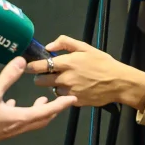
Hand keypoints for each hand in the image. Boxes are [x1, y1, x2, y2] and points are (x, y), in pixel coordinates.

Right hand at [0, 57, 76, 144]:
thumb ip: (7, 77)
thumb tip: (21, 61)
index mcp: (21, 118)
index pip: (47, 112)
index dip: (61, 105)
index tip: (72, 99)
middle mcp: (19, 126)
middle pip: (42, 120)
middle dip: (53, 110)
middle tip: (60, 100)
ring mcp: (11, 131)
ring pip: (31, 122)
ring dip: (39, 112)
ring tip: (41, 101)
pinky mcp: (2, 131)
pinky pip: (18, 122)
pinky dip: (23, 113)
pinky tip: (13, 104)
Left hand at [25, 35, 144, 108]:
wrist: (118, 82)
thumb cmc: (102, 62)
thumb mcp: (85, 47)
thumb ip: (65, 43)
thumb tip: (48, 46)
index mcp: (66, 62)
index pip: (40, 66)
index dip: (30, 66)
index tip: (27, 66)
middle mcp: (65, 78)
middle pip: (40, 81)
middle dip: (40, 77)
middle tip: (44, 74)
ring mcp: (69, 91)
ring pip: (51, 90)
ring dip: (53, 86)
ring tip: (63, 80)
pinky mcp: (74, 101)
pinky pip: (62, 98)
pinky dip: (64, 93)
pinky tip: (72, 88)